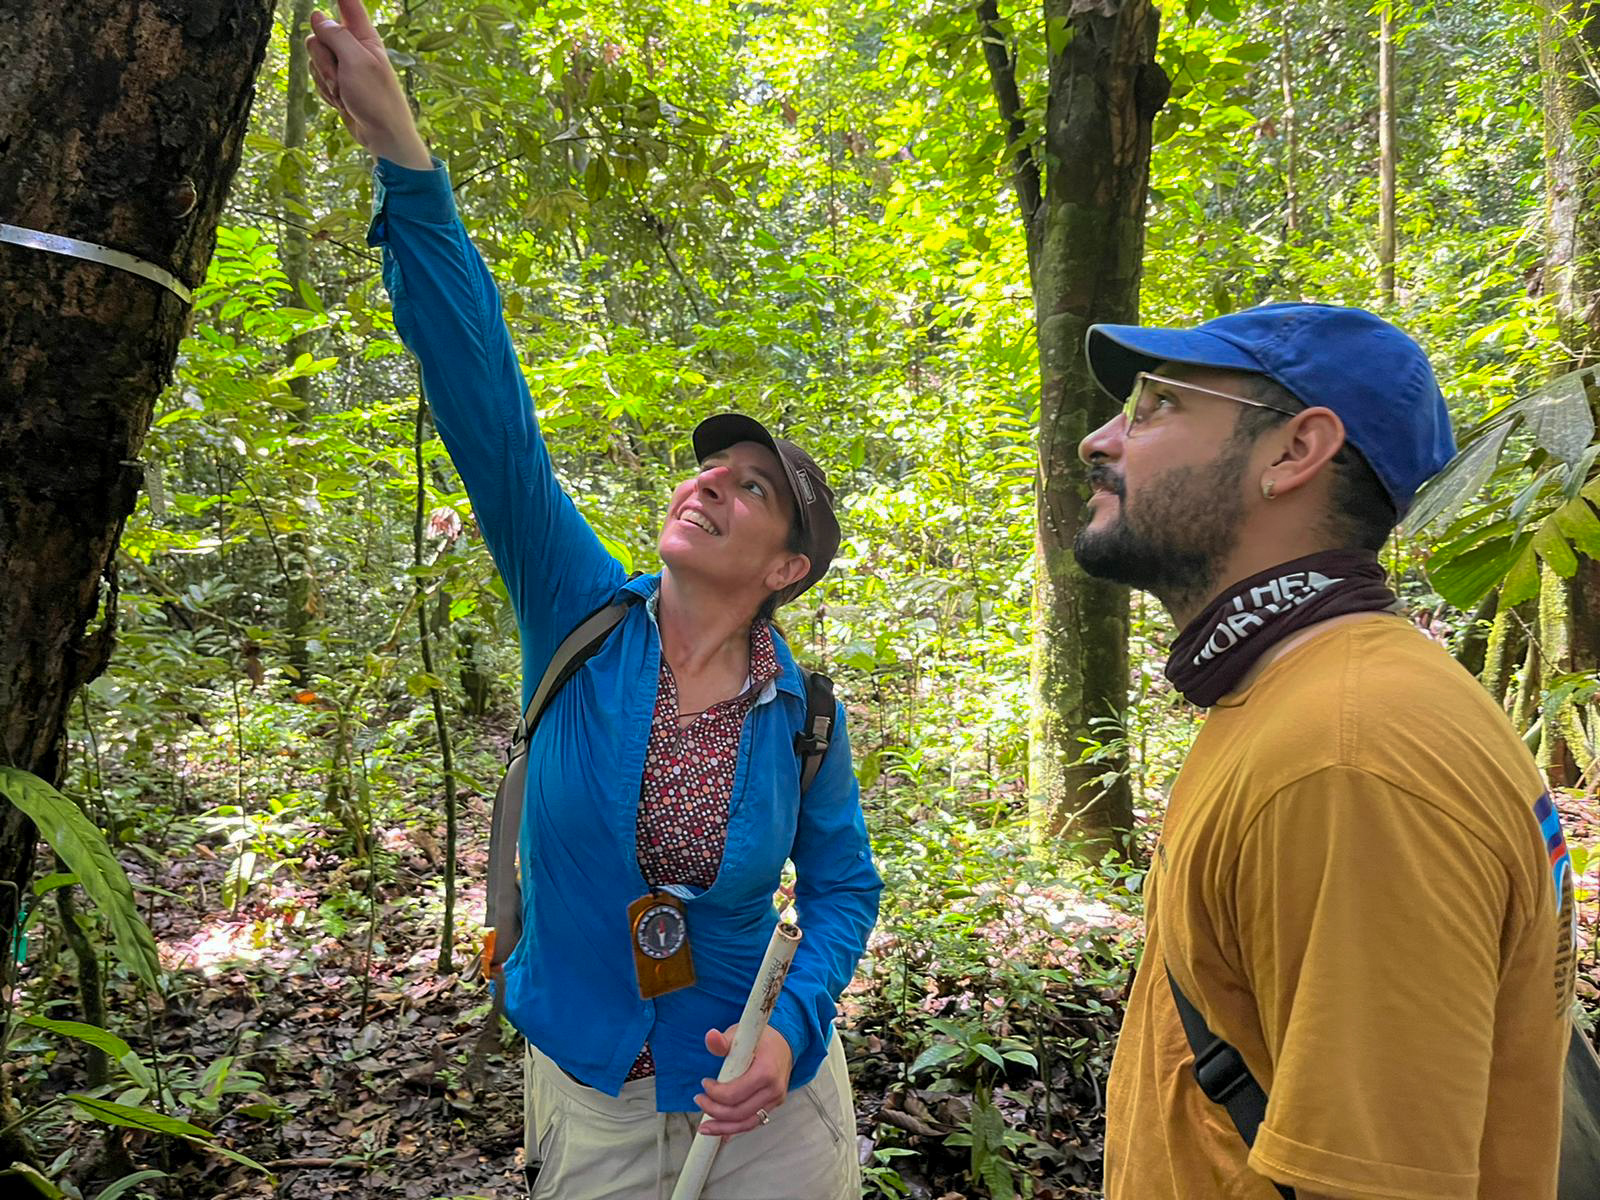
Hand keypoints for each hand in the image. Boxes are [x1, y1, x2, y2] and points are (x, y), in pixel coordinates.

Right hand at [305, 0, 431, 167]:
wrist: (381, 135)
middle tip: (340, 79)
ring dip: (325, 80)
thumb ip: (336, 36)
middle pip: (318, 37)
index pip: (348, 4)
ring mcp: (343, 66)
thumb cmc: (376, 98)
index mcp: (364, 37)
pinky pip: (317, 78)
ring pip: (314, 59)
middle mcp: (353, 47)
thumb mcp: (356, 62)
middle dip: (323, 61)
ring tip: (344, 94)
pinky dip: (325, 92)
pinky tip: (341, 102)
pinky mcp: (336, 82)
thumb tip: (318, 16)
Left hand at [693, 1024, 792, 1137]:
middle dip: (714, 1111)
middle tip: (699, 1100)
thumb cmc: (762, 1039)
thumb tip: (710, 1037)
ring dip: (723, 1127)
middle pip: (739, 1112)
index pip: (735, 1094)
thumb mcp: (741, 1035)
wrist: (784, 1043)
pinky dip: (735, 1128)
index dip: (715, 1093)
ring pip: (747, 1123)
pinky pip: (752, 1122)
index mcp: (766, 1071)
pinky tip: (720, 1132)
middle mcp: (774, 1090)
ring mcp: (775, 1100)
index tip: (705, 1084)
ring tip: (705, 1127)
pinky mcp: (772, 1106)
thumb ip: (723, 1041)